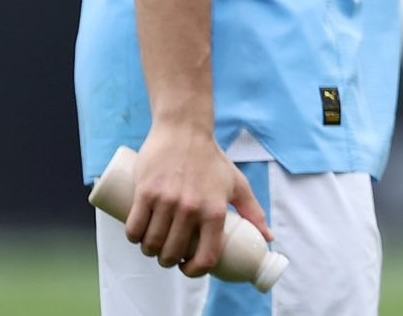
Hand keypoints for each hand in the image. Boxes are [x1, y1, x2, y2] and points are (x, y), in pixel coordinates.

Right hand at [124, 124, 271, 277]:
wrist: (185, 130)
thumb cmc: (212, 160)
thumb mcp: (237, 184)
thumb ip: (253, 211)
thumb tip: (268, 238)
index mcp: (215, 211)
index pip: (205, 257)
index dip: (194, 271)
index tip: (187, 267)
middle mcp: (191, 209)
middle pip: (172, 253)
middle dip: (167, 260)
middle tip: (168, 253)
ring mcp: (167, 201)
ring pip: (151, 244)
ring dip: (149, 251)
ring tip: (153, 245)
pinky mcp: (145, 192)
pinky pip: (134, 228)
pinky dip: (133, 238)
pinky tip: (138, 236)